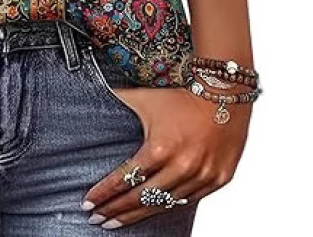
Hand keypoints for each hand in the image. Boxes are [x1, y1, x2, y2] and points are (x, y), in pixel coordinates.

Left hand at [81, 85, 250, 228]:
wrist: (224, 93)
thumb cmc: (182, 96)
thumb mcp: (145, 98)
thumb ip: (118, 98)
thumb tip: (94, 89)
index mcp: (160, 149)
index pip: (124, 179)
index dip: (104, 194)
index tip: (87, 204)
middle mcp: (181, 167)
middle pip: (140, 199)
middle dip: (115, 211)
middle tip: (96, 218)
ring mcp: (201, 177)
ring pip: (163, 206)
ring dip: (137, 216)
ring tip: (116, 222)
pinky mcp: (217, 180)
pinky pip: (187, 202)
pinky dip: (166, 208)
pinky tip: (150, 212)